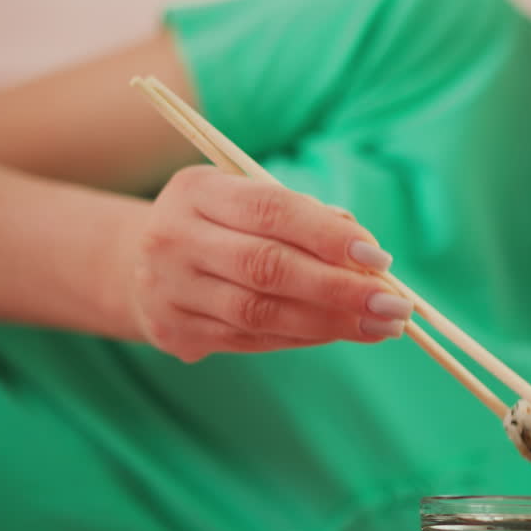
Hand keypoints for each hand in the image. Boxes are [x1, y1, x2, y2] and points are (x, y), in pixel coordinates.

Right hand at [118, 166, 411, 361]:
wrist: (136, 263)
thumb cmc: (222, 225)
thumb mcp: (250, 201)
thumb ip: (307, 217)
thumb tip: (369, 256)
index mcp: (198, 190)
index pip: (272, 211)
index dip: (330, 236)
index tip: (380, 259)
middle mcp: (174, 237)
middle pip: (267, 267)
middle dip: (340, 289)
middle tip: (394, 305)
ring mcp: (169, 288)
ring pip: (260, 313)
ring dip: (330, 323)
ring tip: (381, 327)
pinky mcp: (174, 330)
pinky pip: (251, 340)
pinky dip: (304, 337)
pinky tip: (340, 333)